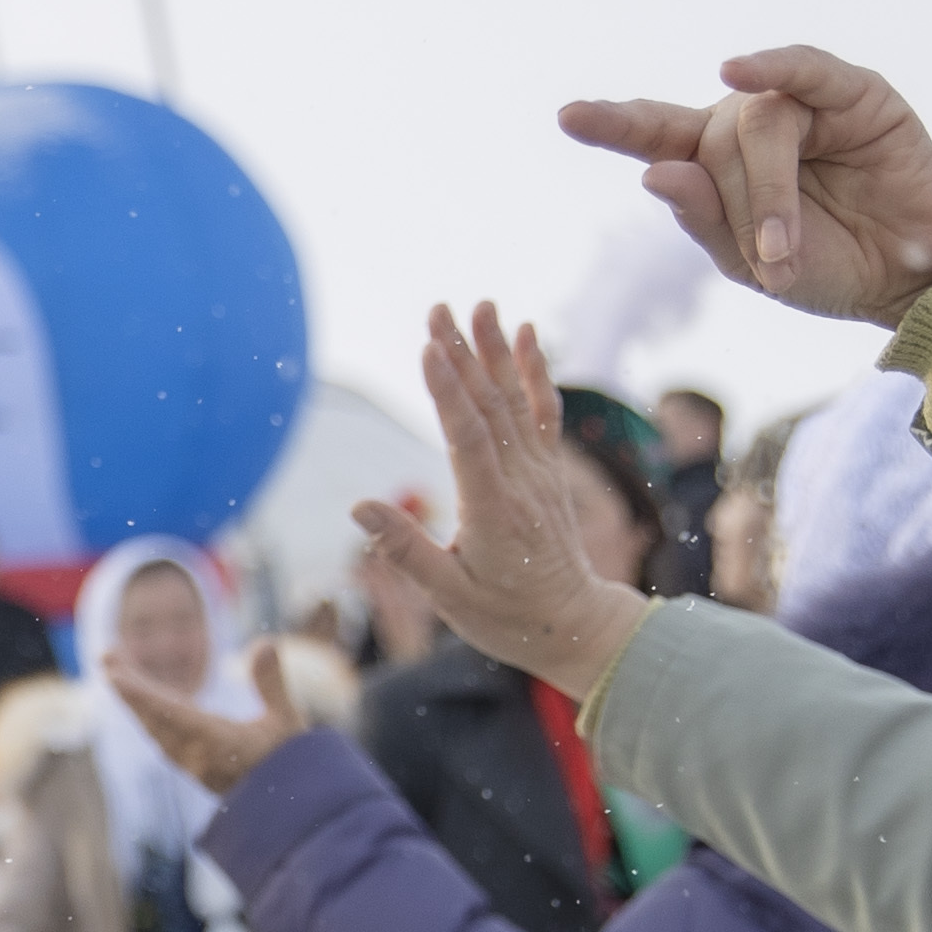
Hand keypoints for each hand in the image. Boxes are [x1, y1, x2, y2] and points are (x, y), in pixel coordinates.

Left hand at [107, 642, 309, 795]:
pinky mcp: (192, 769)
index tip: (115, 675)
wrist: (290, 811)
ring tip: (116, 670)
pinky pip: (160, 738)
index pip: (172, 715)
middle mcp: (198, 758)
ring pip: (153, 729)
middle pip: (153, 719)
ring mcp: (192, 766)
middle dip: (127, 689)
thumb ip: (272, 683)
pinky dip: (145, 715)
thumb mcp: (287, 722)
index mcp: (219, 744)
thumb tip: (265, 643)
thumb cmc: (291, 764)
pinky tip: (136, 701)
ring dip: (132, 700)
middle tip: (106, 657)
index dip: (141, 694)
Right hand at [348, 306, 652, 701]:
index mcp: (493, 512)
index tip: (429, 349)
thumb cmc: (505, 617)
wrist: (572, 624)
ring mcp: (540, 473)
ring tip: (480, 306)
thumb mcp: (448, 596)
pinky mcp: (549, 471)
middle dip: (463, 354)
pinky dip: (536, 371)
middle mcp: (522, 483)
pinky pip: (543, 411)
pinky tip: (527, 334)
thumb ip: (405, 550)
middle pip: (490, 407)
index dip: (448, 392)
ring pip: (516, 401)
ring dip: (496, 351)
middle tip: (438, 309)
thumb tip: (359, 508)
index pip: (468, 440)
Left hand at [557, 47, 931, 324]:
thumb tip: (653, 173)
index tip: (568, 117)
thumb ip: (705, 221)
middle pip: (715, 144)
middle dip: (738, 208)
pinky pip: (805, 69)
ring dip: (768, 193)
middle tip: (772, 264)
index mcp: (716, 164)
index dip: (614, 123)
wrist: (915, 276)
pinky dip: (773, 65)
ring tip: (785, 250)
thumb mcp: (753, 264)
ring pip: (759, 125)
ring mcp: (804, 103)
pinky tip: (739, 70)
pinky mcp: (855, 93)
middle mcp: (752, 125)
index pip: (655, 134)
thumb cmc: (832, 267)